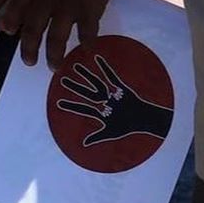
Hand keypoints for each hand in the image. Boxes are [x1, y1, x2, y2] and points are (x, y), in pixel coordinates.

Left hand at [0, 0, 120, 68]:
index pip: (19, 5)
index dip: (13, 20)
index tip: (8, 32)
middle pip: (33, 28)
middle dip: (29, 48)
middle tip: (28, 62)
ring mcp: (67, 7)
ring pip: (56, 37)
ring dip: (53, 55)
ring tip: (53, 68)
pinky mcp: (89, 10)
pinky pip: (86, 33)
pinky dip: (86, 44)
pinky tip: (87, 54)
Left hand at [56, 53, 172, 146]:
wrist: (146, 120)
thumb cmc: (129, 127)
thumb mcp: (112, 133)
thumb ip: (98, 137)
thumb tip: (84, 143)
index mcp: (101, 112)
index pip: (83, 108)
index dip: (71, 106)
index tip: (58, 103)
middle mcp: (104, 101)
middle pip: (86, 93)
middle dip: (75, 87)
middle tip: (62, 80)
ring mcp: (112, 94)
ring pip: (96, 83)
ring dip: (87, 75)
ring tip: (76, 66)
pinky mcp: (121, 88)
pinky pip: (111, 76)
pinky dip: (105, 68)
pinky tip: (97, 59)